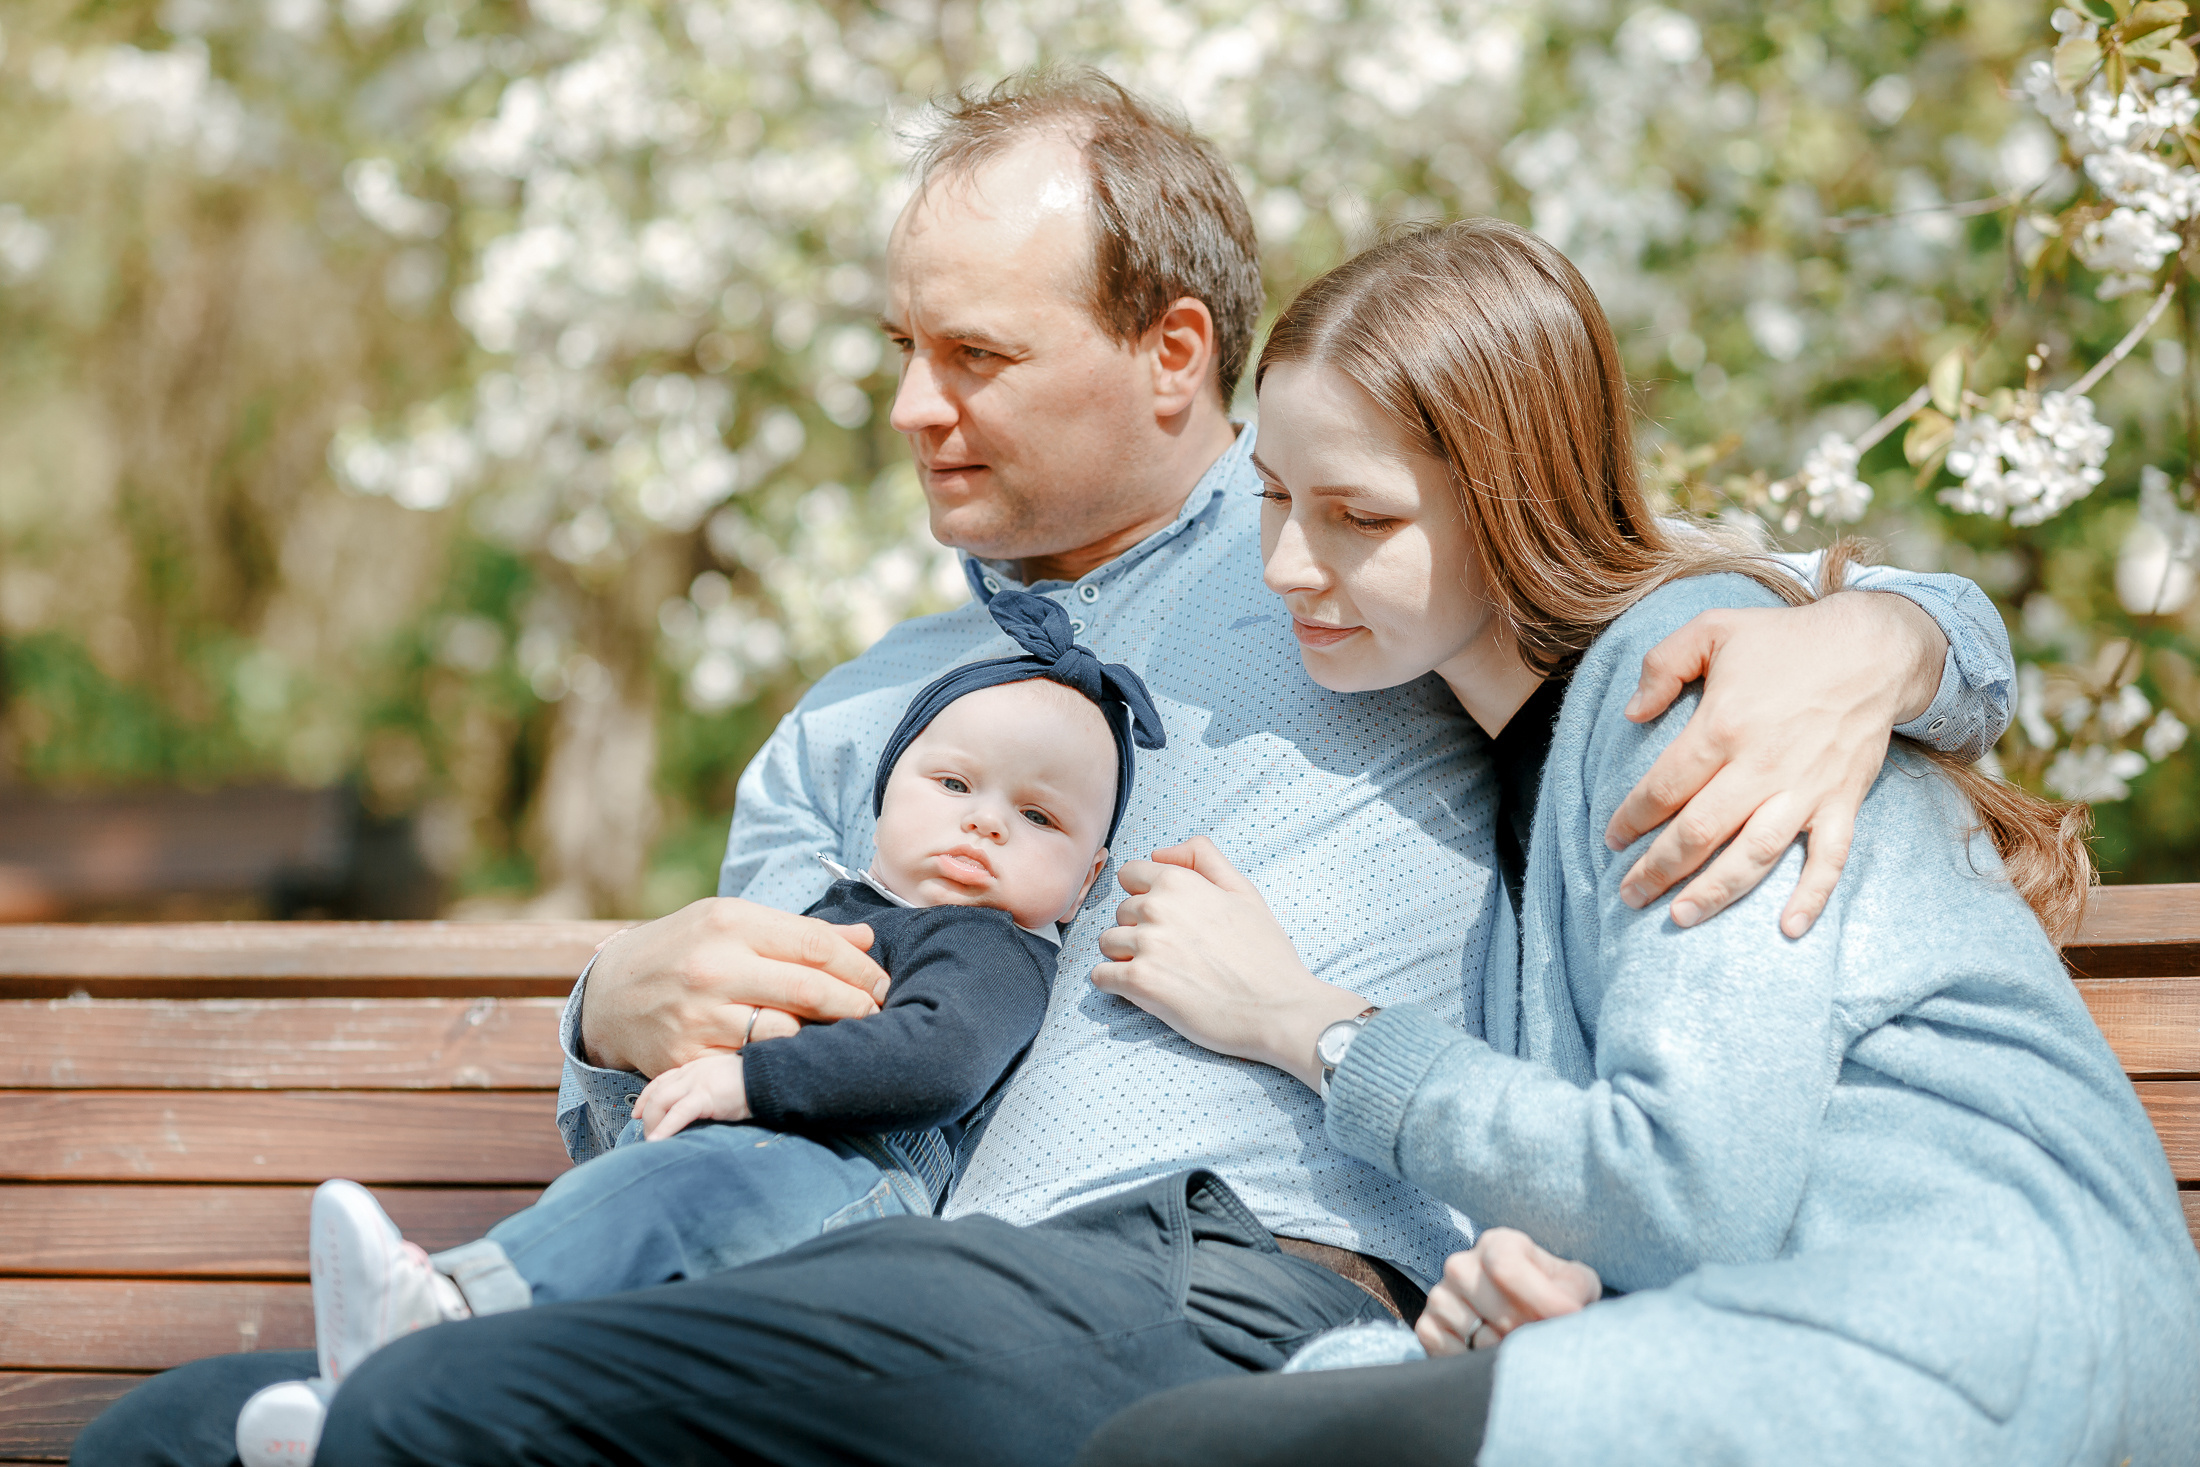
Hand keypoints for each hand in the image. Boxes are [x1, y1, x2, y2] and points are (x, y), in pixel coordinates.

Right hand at [579, 897, 887, 1076]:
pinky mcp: (686, 1059)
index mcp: (729, 922)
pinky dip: (783, 1065)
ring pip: (786, 1033)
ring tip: (849, 1038)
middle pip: (809, 990)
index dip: (859, 967)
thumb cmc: (684, 949)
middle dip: (857, 1005)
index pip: (815, 945)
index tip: (883, 982)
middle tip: (880, 1013)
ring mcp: (698, 1016)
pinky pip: (753, 1066)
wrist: (607, 993)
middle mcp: (713, 967)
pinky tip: (803, 1063)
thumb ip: (798, 933)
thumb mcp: (731, 922)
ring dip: (826, 1039)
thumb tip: (865, 939)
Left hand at [634, 1051, 750, 1138]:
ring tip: (651, 1142)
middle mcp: (692, 1072)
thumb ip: (707, 1093)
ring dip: (652, 1124)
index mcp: (696, 1068)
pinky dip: (665, 1128)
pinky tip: (658, 1141)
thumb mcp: (723, 1084)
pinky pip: (678, 1113)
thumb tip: (696, 1113)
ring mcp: (697, 1082)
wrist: (771, 1076)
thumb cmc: (753, 1084)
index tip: (636, 1113)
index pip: (662, 1081)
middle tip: (646, 1135)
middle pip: (657, 1094)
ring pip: (661, 1102)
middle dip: (646, 1116)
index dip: (646, 1097)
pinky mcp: (705, 1096)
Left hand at [1093, 836, 1370, 1089]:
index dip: (1146, 895)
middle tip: (1175, 952)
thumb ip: (1202, 858)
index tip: (1167, 919)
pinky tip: (1143, 990)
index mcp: (1178, 881)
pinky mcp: (1139, 982)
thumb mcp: (1244, 891)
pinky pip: (1100, 976)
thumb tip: (1159, 852)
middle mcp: (1156, 907)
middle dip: (1139, 928)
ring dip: (1126, 957)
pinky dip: (1114, 983)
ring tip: (1162, 972)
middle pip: (1120, 911)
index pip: (1130, 874)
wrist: (1279, 1009)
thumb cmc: (1266, 952)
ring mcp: (1146, 945)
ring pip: (1107, 942)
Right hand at [1415, 1228, 1600, 1356]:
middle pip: (1497, 1309)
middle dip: (1529, 1332)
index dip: (1539, 1296)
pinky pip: (1450, 1352)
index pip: (1506, 1266)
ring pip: (1477, 1335)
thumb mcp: (1575, 1284)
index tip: (1569, 1316)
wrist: (1525, 1317)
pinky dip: (1476, 1362)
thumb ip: (1576, 1290)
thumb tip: (1567, 1314)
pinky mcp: (1427, 1326)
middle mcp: (1462, 1265)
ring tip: (1519, 1346)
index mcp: (1497, 1244)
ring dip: (1505, 1350)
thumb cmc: (1554, 1295)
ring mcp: (1440, 1295)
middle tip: (1545, 1339)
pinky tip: (1491, 1355)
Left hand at [1603, 591, 1945, 937]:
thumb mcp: (1712, 628)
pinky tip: (1787, 928)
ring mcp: (1805, 790)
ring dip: (1714, 892)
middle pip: (1698, 832)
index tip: (1613, 839)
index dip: (1632, 817)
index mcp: (1722, 727)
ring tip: (1680, 916)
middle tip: (1630, 894)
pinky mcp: (1842, 802)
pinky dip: (1811, 896)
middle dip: (1657, 869)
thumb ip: (1661, 665)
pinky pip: (1829, 859)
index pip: (1664, 788)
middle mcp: (1761, 767)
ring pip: (1753, 855)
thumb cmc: (1786, 640)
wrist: (1872, 647)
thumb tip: (1632, 714)